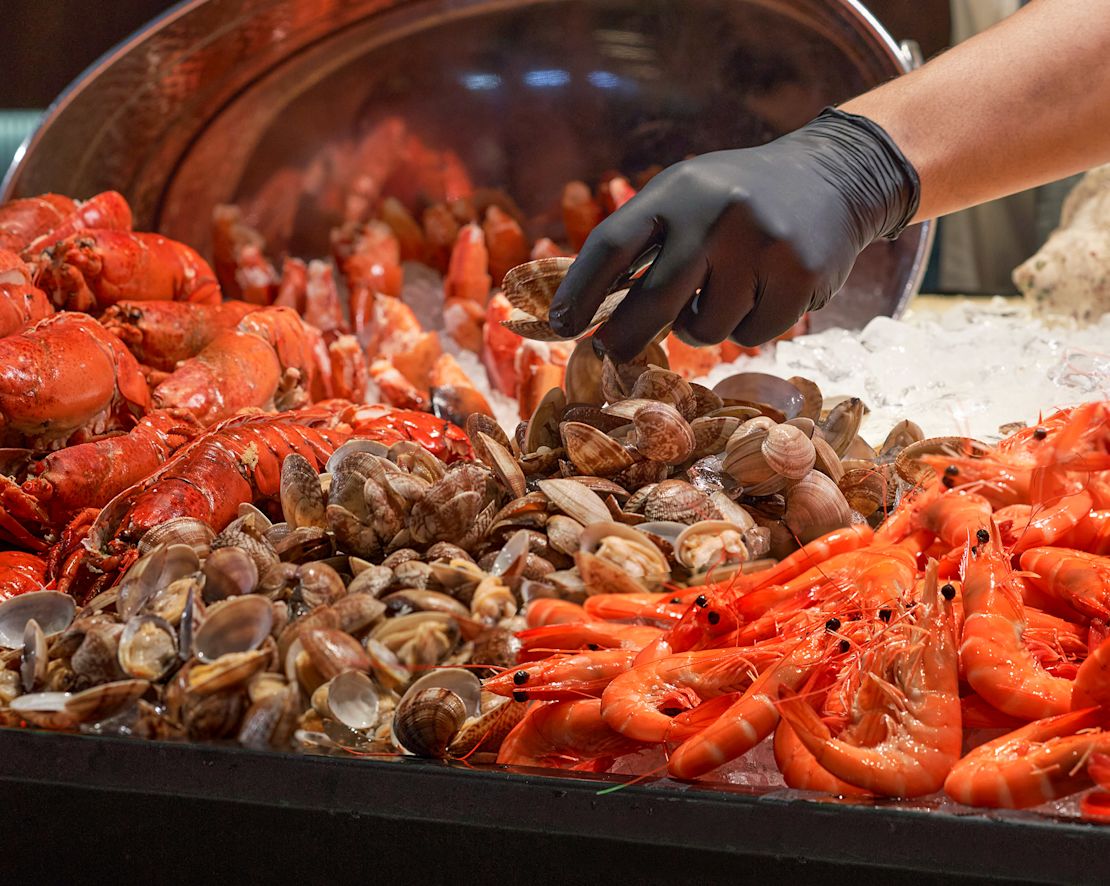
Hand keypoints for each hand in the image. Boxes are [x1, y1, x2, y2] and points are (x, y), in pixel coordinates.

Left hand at [548, 109, 919, 359]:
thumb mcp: (686, 196)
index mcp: (677, 190)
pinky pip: (752, 335)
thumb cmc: (737, 199)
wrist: (834, 177)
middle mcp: (716, 212)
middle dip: (624, 338)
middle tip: (609, 354)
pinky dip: (749, 326)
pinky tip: (763, 291)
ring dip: (703, 325)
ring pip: (705, 327)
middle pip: (654, 299)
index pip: (613, 245)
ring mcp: (762, 243)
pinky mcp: (800, 273)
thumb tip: (589, 314)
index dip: (579, 291)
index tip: (558, 325)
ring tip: (723, 290)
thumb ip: (643, 244)